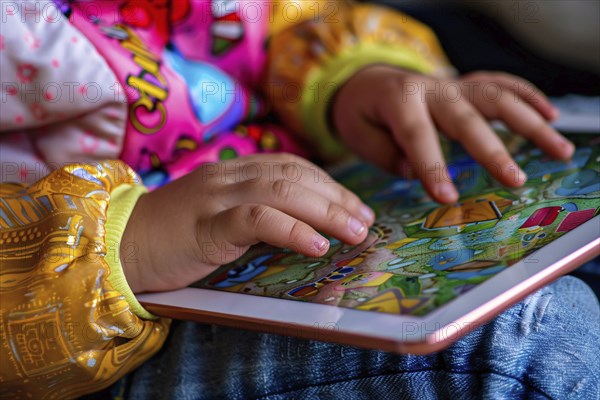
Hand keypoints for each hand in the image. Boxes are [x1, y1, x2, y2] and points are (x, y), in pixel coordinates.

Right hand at [120, 154, 374, 292]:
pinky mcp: (205, 225)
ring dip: (326, 211)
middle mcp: (228, 176)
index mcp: (234, 172)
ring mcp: (215, 197)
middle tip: (366, 222)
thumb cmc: (171, 237)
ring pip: (281, 190)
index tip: (356, 207)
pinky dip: (291, 229)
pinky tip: (316, 245)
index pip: (293, 167)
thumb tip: (302, 228)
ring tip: (354, 232)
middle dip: (337, 198)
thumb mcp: (220, 217)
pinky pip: (255, 218)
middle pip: (295, 176)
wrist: (117, 244)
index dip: (330, 185)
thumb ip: (255, 214)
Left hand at [332, 66, 574, 202]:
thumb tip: (415, 173)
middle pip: (466, 119)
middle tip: (515, 180)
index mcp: (399, 100)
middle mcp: (432, 89)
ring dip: (531, 123)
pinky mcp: (466, 86)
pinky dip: (528, 96)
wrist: (367, 79)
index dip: (433, 168)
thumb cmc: (361, 112)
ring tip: (559, 149)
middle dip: (492, 151)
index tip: (447, 198)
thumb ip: (384, 154)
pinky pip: (501, 84)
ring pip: (497, 99)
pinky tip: (551, 115)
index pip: (418, 137)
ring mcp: (453, 85)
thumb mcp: (357, 133)